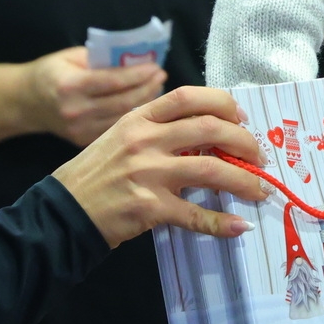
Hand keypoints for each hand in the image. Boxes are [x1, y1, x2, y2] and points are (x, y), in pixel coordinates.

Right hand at [26, 47, 167, 147]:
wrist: (25, 102)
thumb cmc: (51, 73)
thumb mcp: (71, 56)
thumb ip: (101, 57)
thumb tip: (136, 56)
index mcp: (71, 86)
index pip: (114, 80)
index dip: (139, 74)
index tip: (156, 66)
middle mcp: (76, 111)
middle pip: (123, 102)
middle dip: (148, 88)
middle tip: (162, 76)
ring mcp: (80, 130)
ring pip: (123, 118)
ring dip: (145, 103)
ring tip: (157, 89)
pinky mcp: (84, 142)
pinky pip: (116, 129)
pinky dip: (134, 117)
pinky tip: (144, 106)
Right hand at [52, 86, 270, 246]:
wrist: (64, 210)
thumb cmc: (96, 173)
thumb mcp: (121, 137)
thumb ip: (157, 131)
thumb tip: (207, 135)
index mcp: (139, 118)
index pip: (188, 97)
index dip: (222, 103)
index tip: (241, 118)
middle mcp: (145, 140)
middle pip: (210, 130)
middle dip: (244, 142)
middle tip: (258, 157)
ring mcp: (148, 174)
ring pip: (212, 171)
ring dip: (244, 181)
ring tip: (260, 190)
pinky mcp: (149, 208)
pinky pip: (196, 215)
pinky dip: (222, 222)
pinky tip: (239, 226)